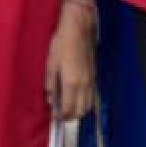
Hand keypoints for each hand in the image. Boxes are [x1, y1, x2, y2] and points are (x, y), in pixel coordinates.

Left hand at [46, 3, 96, 121]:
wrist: (79, 29)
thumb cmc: (61, 44)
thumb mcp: (51, 64)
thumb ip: (50, 84)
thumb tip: (50, 99)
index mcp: (70, 83)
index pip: (68, 109)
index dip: (61, 117)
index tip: (55, 117)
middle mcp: (83, 86)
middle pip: (81, 111)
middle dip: (71, 117)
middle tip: (61, 115)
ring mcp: (91, 81)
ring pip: (89, 106)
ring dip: (80, 111)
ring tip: (69, 108)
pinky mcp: (95, 76)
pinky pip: (93, 97)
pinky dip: (86, 103)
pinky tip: (78, 99)